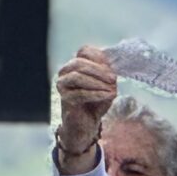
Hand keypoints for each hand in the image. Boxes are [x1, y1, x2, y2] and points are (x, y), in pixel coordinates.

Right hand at [54, 47, 118, 162]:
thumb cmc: (96, 102)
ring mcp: (62, 85)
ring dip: (97, 81)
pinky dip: (96, 94)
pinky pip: (80, 93)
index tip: (112, 66)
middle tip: (114, 79)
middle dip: (99, 70)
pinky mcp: (64, 99)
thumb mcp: (106, 85)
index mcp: (75, 64)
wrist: (87, 124)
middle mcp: (65, 72)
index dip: (99, 56)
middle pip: (79, 62)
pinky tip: (108, 96)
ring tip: (112, 87)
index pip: (84, 51)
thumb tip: (113, 70)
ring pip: (77, 76)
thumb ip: (108, 75)